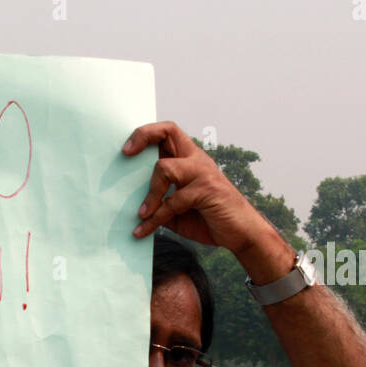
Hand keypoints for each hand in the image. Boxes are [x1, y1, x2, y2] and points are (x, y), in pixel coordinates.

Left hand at [123, 122, 292, 283]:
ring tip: (141, 215)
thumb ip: (159, 202)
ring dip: (149, 194)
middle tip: (125, 155)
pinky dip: (155, 219)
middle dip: (143, 137)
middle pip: (168, 132)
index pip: (168, 132)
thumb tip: (130, 205)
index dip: (146, 134)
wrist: (241, 234)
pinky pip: (172, 202)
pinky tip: (143, 231)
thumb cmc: (209, 218)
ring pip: (165, 168)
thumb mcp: (176, 211)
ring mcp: (202, 173)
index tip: (127, 150)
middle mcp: (196, 160)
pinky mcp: (206, 191)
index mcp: (190, 159)